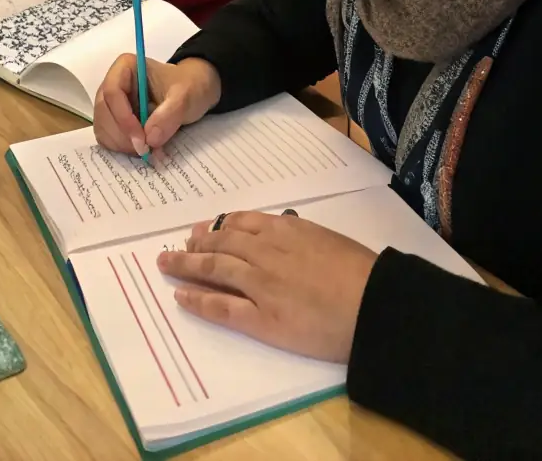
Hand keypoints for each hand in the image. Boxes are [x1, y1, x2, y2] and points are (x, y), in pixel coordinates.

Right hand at [94, 55, 220, 157]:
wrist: (193, 92)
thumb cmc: (189, 86)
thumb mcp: (186, 96)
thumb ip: (169, 114)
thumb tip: (150, 138)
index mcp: (126, 67)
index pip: (112, 92)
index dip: (123, 118)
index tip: (142, 139)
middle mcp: (113, 83)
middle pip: (104, 112)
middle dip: (122, 136)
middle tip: (146, 150)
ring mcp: (112, 103)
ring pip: (103, 128)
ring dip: (122, 145)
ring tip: (148, 150)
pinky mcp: (114, 120)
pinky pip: (108, 138)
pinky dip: (122, 148)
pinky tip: (143, 148)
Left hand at [158, 212, 377, 363]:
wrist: (373, 304)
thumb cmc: (361, 271)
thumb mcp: (328, 239)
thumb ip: (299, 236)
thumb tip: (281, 235)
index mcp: (286, 230)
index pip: (242, 223)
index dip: (220, 226)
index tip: (205, 228)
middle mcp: (266, 252)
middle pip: (222, 244)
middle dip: (196, 243)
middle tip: (178, 244)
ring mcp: (260, 285)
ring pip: (214, 269)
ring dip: (187, 265)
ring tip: (168, 264)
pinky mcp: (260, 318)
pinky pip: (221, 307)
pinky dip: (198, 300)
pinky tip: (181, 297)